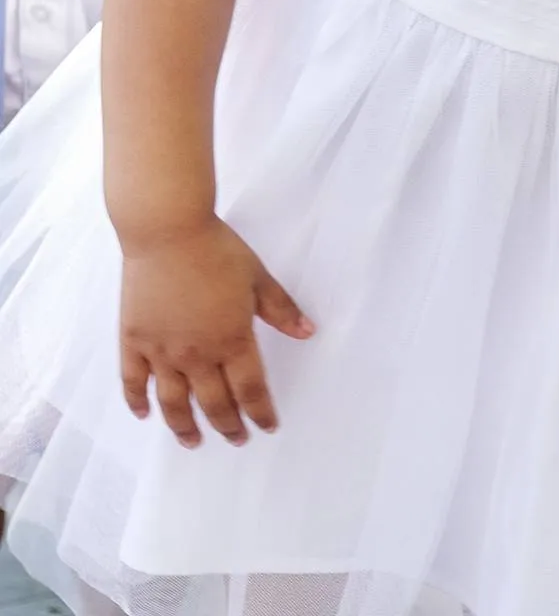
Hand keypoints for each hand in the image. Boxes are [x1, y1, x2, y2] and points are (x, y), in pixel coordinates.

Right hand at [120, 216, 314, 447]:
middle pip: (214, 403)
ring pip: (173, 402)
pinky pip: (134, 381)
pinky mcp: (134, 340)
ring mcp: (161, 351)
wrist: (168, 231)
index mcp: (232, 339)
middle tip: (236, 440)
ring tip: (193, 442)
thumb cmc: (217, 250)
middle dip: (228, 426)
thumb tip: (308, 332)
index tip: (267, 427)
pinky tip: (145, 414)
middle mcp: (196, 354)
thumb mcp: (257, 277)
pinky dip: (138, 402)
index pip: (250, 389)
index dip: (260, 412)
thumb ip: (280, 309)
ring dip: (184, 426)